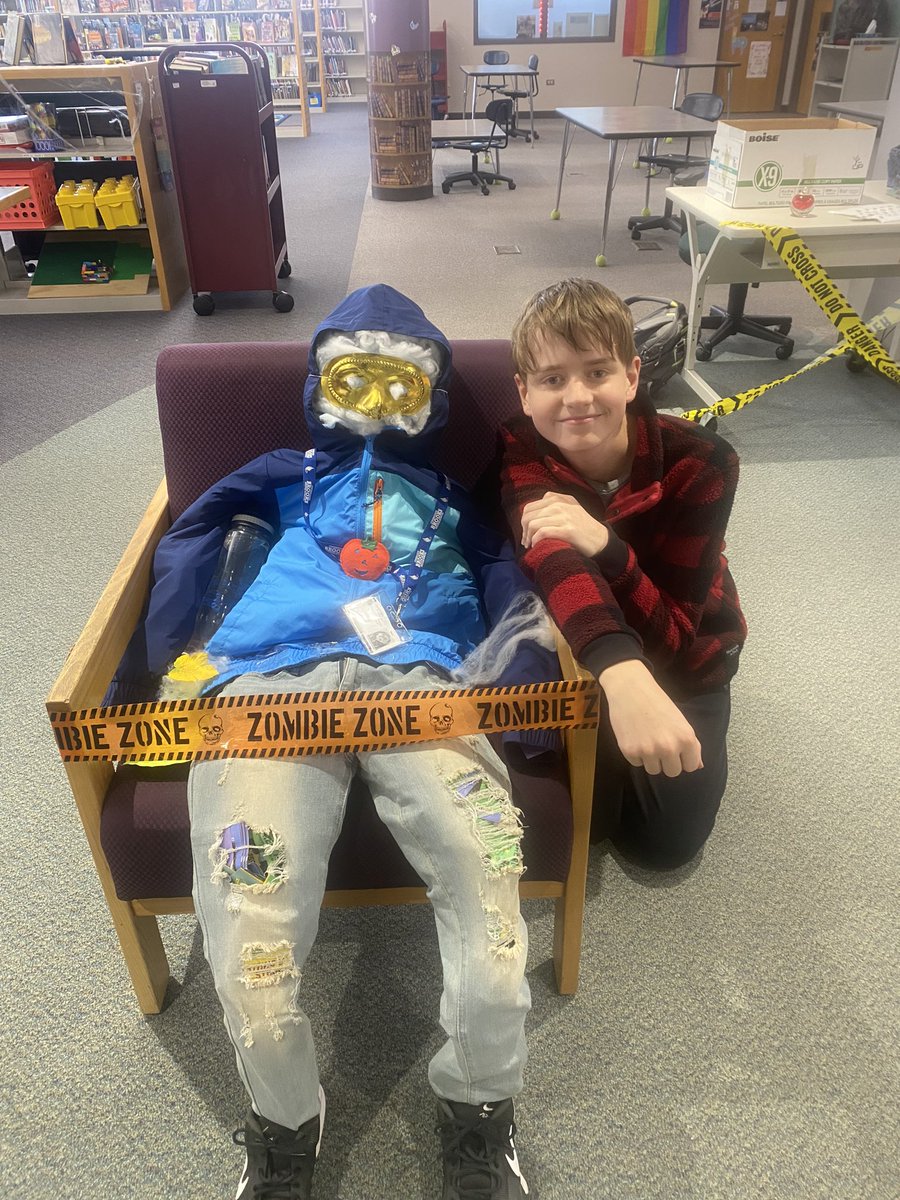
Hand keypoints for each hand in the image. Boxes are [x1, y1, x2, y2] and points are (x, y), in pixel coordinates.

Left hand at [520, 492, 608, 556]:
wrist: (600, 539)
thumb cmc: (582, 527)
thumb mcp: (569, 509)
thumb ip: (552, 506)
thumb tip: (529, 514)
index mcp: (559, 498)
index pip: (530, 507)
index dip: (524, 521)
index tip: (526, 532)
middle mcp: (560, 504)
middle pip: (528, 516)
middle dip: (524, 531)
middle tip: (526, 542)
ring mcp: (564, 516)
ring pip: (533, 524)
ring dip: (528, 537)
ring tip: (530, 545)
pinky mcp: (567, 530)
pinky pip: (542, 533)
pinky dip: (535, 541)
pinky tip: (537, 546)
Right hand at [599, 660, 702, 777]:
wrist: (631, 689)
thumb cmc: (658, 703)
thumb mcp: (681, 721)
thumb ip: (692, 745)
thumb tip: (699, 766)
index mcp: (686, 739)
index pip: (691, 766)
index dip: (682, 758)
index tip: (675, 749)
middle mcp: (669, 747)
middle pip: (672, 772)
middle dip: (666, 762)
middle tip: (658, 744)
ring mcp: (649, 751)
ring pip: (653, 770)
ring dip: (650, 759)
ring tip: (646, 739)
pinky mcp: (630, 751)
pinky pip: (636, 763)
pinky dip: (635, 754)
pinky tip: (634, 736)